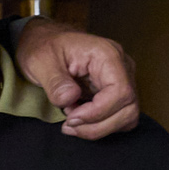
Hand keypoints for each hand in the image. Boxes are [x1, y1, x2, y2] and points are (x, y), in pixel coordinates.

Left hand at [7, 18, 139, 138]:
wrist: (45, 42)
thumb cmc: (44, 46)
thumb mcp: (41, 61)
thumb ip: (56, 81)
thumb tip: (70, 99)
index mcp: (107, 55)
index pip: (120, 92)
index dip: (97, 112)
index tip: (71, 117)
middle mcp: (121, 67)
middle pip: (127, 108)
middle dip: (97, 125)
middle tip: (68, 123)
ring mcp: (122, 80)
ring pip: (126, 116)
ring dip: (98, 127)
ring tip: (71, 118)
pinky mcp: (116, 92)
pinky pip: (119, 117)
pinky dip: (100, 125)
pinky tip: (79, 116)